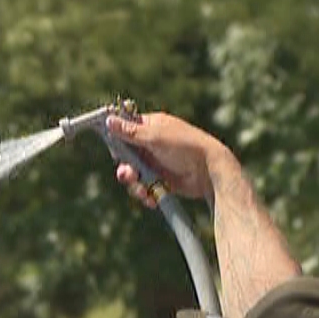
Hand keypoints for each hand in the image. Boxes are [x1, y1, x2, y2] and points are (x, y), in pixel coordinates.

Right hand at [106, 112, 234, 207]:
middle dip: (125, 169)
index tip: (112, 149)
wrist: (209, 170)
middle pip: (125, 158)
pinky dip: (145, 194)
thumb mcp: (154, 137)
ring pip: (133, 176)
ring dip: (134, 185)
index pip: (125, 130)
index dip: (116, 140)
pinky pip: (144, 188)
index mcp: (150, 128)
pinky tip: (151, 197)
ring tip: (142, 190)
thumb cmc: (185, 146)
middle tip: (128, 174)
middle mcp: (150, 145)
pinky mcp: (160, 180)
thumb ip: (129, 131)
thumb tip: (109, 120)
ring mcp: (155, 163)